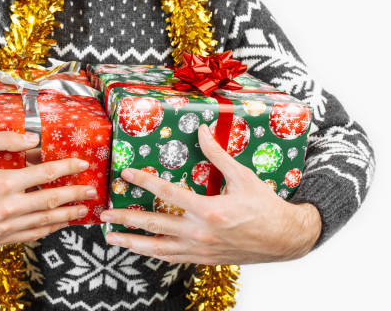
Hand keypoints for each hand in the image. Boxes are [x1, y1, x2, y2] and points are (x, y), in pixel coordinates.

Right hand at [0, 131, 96, 244]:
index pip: (46, 174)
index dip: (67, 167)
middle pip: (51, 200)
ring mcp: (3, 226)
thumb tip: (34, 139)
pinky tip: (57, 224)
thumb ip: (4, 138)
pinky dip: (47, 230)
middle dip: (75, 195)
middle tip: (92, 192)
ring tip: (83, 211)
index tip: (83, 164)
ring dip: (67, 216)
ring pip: (44, 221)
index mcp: (2, 182)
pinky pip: (30, 235)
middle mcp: (6, 207)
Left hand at [100, 124, 321, 264]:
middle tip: (104, 214)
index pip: (166, 193)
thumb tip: (202, 130)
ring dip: (132, 242)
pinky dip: (153, 253)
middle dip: (126, 219)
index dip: (143, 181)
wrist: (285, 239)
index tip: (125, 174)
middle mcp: (199, 233)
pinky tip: (141, 249)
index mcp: (208, 210)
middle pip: (154, 224)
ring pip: (158, 249)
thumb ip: (218, 154)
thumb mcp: (243, 176)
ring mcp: (200, 250)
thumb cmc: (265, 206)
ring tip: (112, 238)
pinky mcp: (203, 260)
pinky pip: (172, 258)